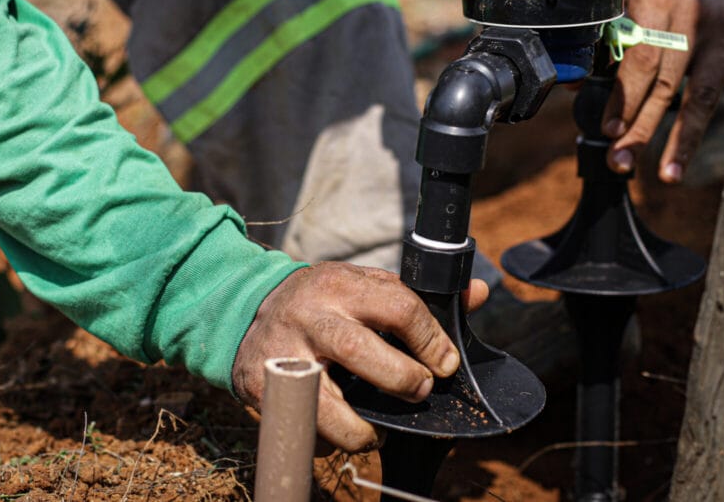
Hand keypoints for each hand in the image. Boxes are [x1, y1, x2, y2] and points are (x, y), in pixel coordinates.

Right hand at [232, 262, 488, 450]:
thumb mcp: (363, 285)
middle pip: (360, 351)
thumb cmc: (322, 301)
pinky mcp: (259, 386)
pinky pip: (300, 426)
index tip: (444, 364)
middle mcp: (309, 316)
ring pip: (324, 403)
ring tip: (378, 430)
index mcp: (340, 285)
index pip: (398, 307)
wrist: (244, 309)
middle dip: (401, 379)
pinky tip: (342, 432)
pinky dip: (327, 440)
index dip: (430, 340)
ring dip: (361, 429)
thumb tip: (478, 294)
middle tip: (418, 391)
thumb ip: (417, 296)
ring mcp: (281, 353)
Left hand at [602, 0, 723, 181]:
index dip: (623, 99)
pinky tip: (701, 150)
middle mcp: (695, 21)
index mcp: (659, 4)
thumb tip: (573, 85)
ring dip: (682, 141)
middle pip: (667, 86)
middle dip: (642, 129)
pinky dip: (718, 123)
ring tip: (667, 176)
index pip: (639, 61)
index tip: (608, 129)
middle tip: (620, 162)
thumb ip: (606, 37)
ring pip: (702, 98)